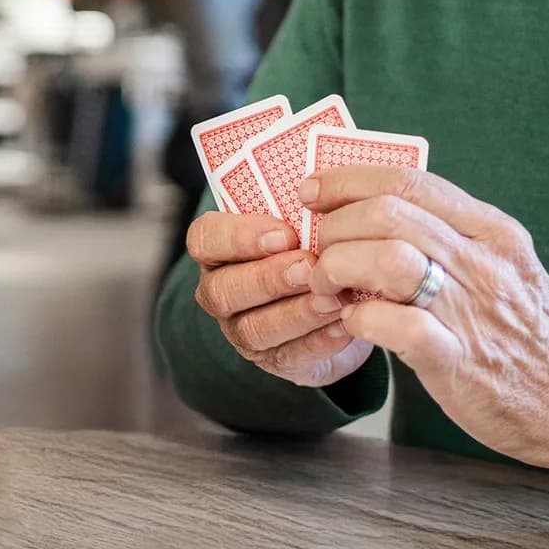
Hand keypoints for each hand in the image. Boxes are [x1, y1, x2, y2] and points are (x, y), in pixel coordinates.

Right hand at [186, 209, 372, 388]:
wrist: (343, 298)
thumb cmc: (316, 245)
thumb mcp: (306, 220)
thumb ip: (305, 209)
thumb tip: (328, 187)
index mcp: (219, 248)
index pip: (205, 239)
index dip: (238, 237)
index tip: (283, 232)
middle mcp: (221, 290)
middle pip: (223, 289)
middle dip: (267, 278)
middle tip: (309, 266)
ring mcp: (242, 330)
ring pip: (252, 329)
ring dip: (294, 313)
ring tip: (332, 299)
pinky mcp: (274, 361)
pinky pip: (288, 357)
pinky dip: (317, 342)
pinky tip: (343, 325)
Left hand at [301, 165, 548, 482]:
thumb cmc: (524, 331)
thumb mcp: (499, 265)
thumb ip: (446, 235)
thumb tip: (368, 210)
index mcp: (491, 231)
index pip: (408, 181)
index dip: (347, 180)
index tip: (312, 191)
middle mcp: (483, 262)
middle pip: (389, 213)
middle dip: (336, 226)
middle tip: (318, 249)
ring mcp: (472, 311)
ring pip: (388, 258)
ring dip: (340, 267)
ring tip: (329, 286)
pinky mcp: (459, 361)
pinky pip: (395, 325)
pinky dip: (360, 319)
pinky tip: (355, 324)